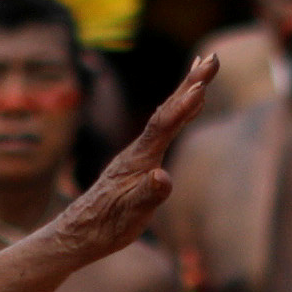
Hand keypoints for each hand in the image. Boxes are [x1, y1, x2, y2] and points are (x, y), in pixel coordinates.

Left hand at [45, 54, 217, 263]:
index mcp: (137, 160)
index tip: (201, 87)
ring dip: (186, 91)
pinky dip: (179, 111)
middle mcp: (138, 151)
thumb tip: (163, 176)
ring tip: (204, 67)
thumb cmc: (105, 227)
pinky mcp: (140, 161)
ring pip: (167, 115)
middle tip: (213, 58)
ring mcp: (139, 154)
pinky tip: (186, 104)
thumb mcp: (129, 216)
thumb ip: (147, 196)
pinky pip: (164, 128)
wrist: (78, 233)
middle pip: (167, 110)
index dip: (182, 108)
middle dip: (191, 84)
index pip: (162, 127)